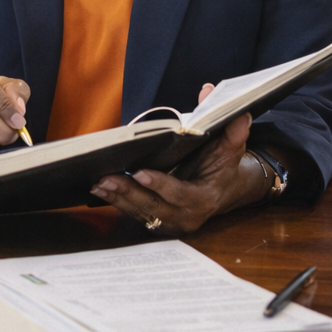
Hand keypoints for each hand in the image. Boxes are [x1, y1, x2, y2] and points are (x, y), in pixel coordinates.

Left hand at [89, 84, 269, 233]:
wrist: (221, 192)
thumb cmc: (221, 168)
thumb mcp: (229, 151)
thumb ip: (231, 133)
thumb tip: (234, 109)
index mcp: (204, 199)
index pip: (181, 195)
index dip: (161, 185)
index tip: (140, 173)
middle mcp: (186, 216)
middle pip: (154, 207)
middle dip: (129, 193)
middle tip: (105, 178)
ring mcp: (170, 222)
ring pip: (140, 212)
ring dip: (117, 198)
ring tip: (97, 183)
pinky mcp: (156, 222)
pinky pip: (134, 213)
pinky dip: (116, 201)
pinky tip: (98, 189)